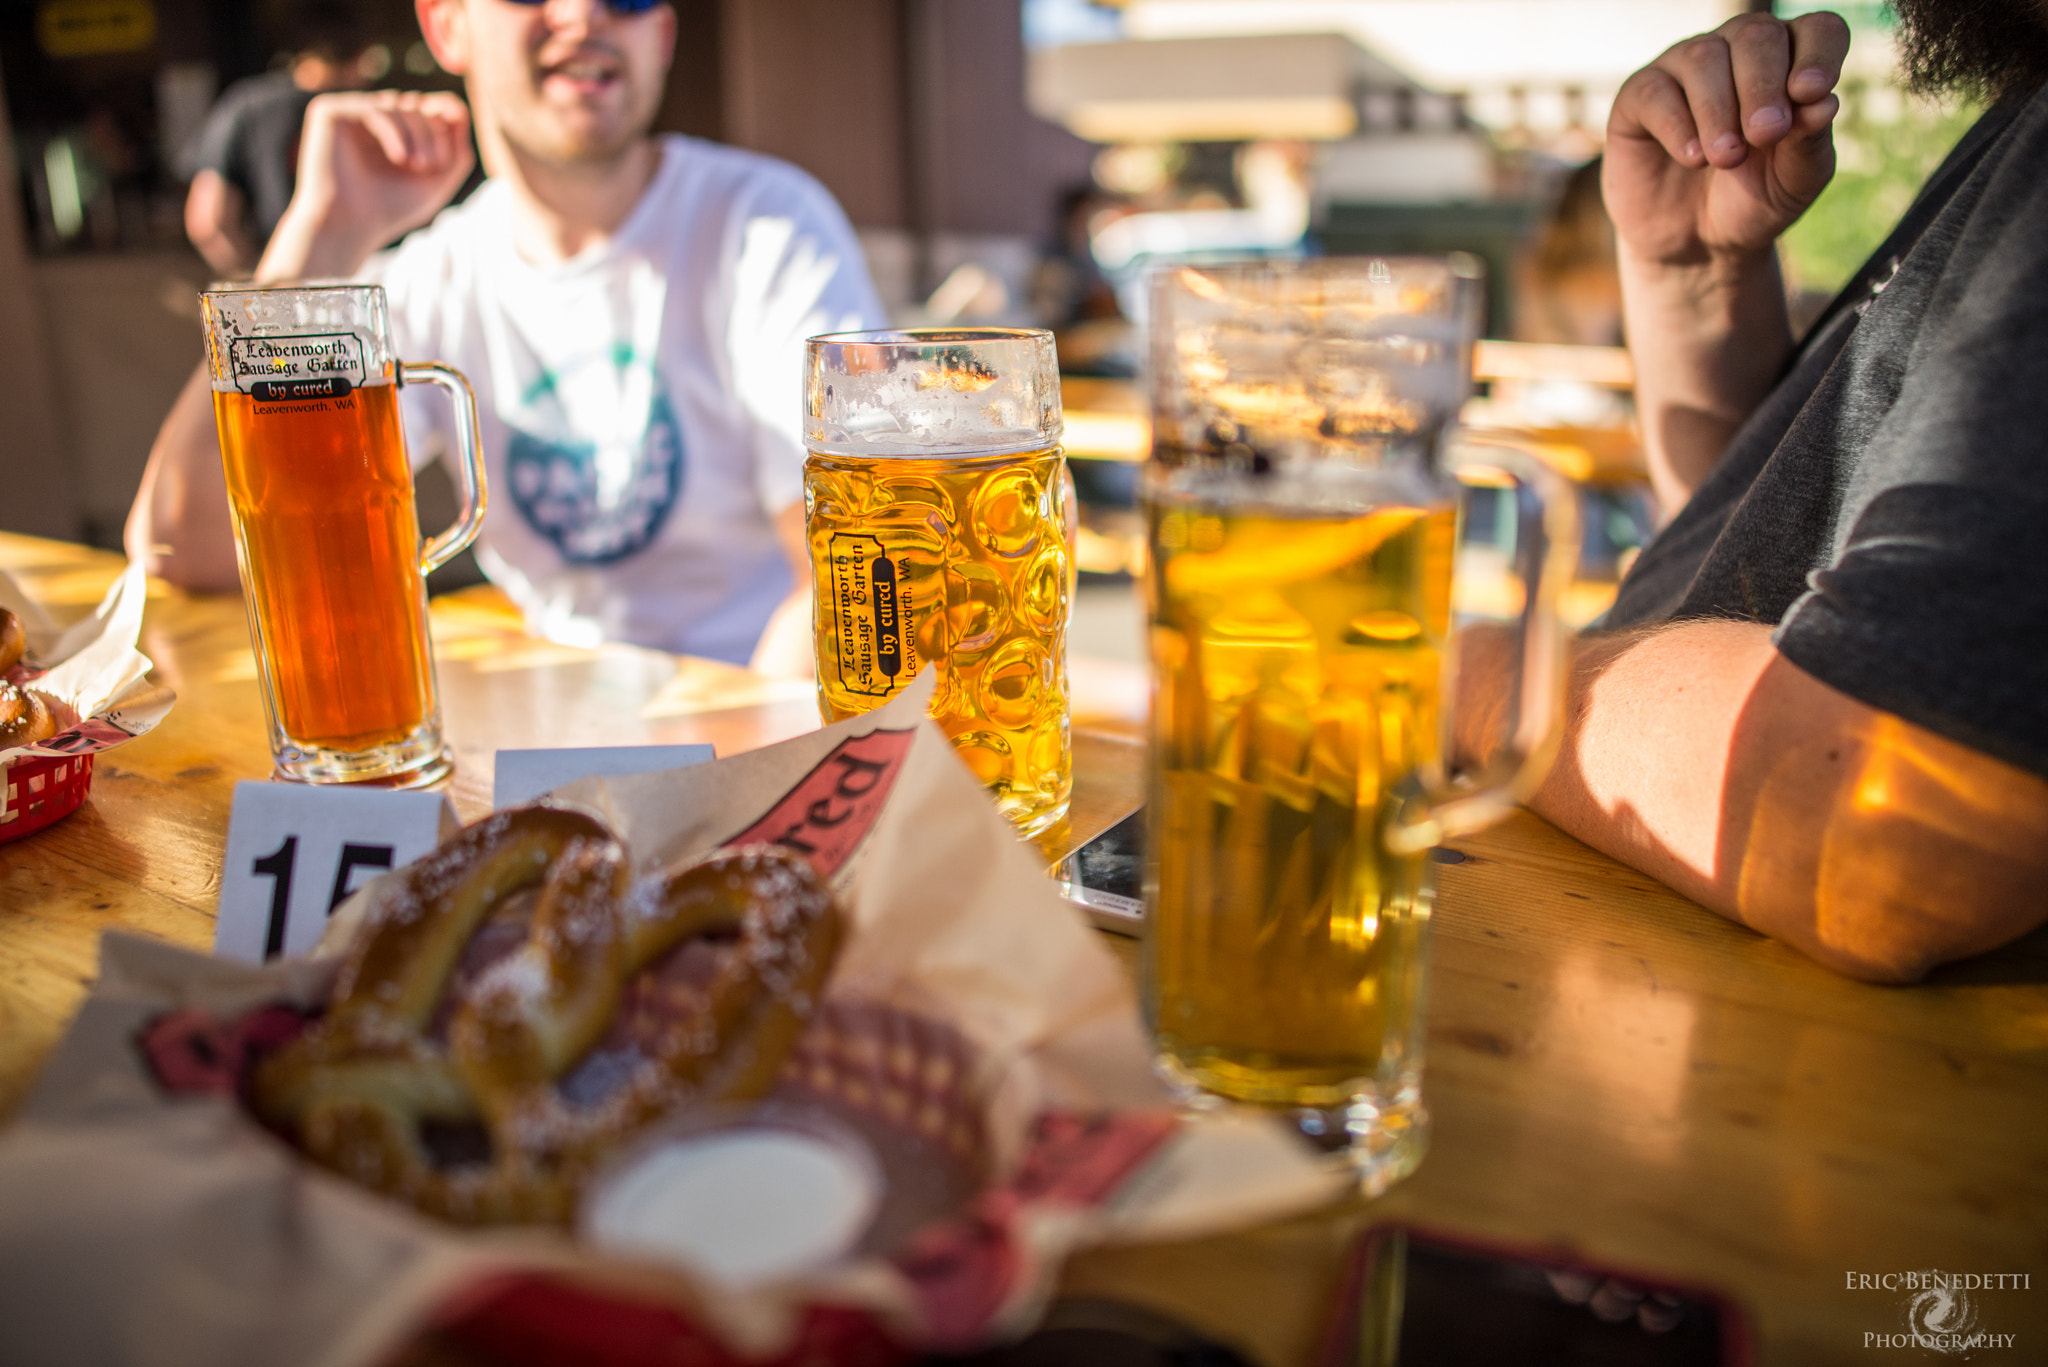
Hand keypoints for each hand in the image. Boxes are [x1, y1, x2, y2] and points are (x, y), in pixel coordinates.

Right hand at [259, 91, 473, 280]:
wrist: (348, 227)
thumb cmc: (390, 210)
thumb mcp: (436, 181)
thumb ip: (456, 149)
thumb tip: (459, 108)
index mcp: (389, 131)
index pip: (426, 109)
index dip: (445, 125)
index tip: (447, 159)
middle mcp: (367, 118)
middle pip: (415, 104)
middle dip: (433, 132)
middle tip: (431, 165)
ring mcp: (347, 113)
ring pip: (398, 104)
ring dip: (419, 133)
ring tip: (419, 166)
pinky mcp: (329, 111)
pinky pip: (375, 108)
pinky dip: (394, 132)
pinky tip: (399, 158)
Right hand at [1603, 11, 1849, 268]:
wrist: (1696, 243)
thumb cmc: (1753, 200)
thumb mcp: (1795, 181)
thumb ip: (1811, 140)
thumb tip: (1823, 101)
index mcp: (1790, 62)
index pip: (1817, 29)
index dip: (1818, 53)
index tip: (1810, 94)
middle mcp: (1737, 52)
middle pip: (1756, 34)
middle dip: (1763, 85)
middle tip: (1764, 135)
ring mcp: (1684, 69)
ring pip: (1703, 57)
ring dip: (1719, 109)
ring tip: (1726, 158)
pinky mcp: (1638, 97)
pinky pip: (1655, 92)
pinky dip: (1677, 125)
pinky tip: (1692, 159)